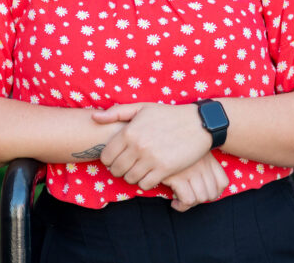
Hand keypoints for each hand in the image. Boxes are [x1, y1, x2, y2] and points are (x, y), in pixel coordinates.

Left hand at [92, 102, 209, 189]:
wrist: (199, 123)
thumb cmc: (169, 115)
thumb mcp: (143, 108)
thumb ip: (117, 112)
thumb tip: (94, 117)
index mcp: (130, 131)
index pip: (106, 156)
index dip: (110, 159)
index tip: (118, 157)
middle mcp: (138, 146)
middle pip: (117, 170)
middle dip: (120, 170)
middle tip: (129, 165)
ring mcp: (151, 159)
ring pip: (130, 179)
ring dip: (133, 176)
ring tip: (140, 169)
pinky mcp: (164, 169)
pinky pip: (145, 184)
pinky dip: (146, 181)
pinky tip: (151, 173)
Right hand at [163, 152, 228, 211]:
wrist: (157, 139)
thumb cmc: (174, 147)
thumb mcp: (193, 151)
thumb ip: (202, 165)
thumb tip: (206, 188)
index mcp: (209, 159)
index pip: (223, 183)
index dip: (214, 193)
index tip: (202, 192)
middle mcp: (203, 165)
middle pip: (212, 194)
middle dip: (200, 200)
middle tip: (189, 196)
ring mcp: (191, 171)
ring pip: (200, 199)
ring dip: (190, 204)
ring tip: (180, 199)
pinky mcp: (178, 177)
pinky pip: (187, 200)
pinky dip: (181, 205)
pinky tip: (174, 201)